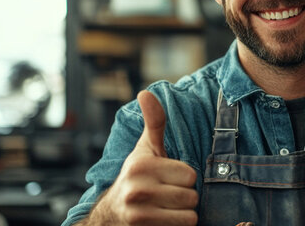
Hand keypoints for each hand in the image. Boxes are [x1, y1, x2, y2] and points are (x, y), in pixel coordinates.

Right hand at [86, 90, 198, 225]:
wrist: (113, 213)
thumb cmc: (136, 176)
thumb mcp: (146, 149)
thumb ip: (154, 122)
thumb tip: (145, 92)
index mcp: (141, 166)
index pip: (190, 175)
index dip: (184, 177)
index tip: (167, 178)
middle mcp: (138, 189)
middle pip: (191, 196)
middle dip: (184, 196)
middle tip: (167, 194)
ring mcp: (139, 213)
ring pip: (190, 215)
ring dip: (183, 213)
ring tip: (166, 206)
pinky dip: (179, 225)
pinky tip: (164, 219)